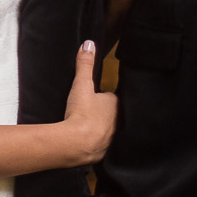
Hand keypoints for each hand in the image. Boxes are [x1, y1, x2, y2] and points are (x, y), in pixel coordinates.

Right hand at [60, 41, 116, 163]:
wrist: (76, 144)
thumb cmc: (81, 112)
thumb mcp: (81, 84)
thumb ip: (85, 64)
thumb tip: (89, 43)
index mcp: (116, 105)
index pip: (113, 98)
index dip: (104, 98)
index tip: (95, 99)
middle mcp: (120, 122)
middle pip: (113, 115)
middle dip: (105, 114)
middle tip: (90, 112)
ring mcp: (113, 139)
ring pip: (110, 131)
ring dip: (102, 130)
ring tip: (88, 128)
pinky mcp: (104, 153)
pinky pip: (103, 146)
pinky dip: (97, 145)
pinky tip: (88, 144)